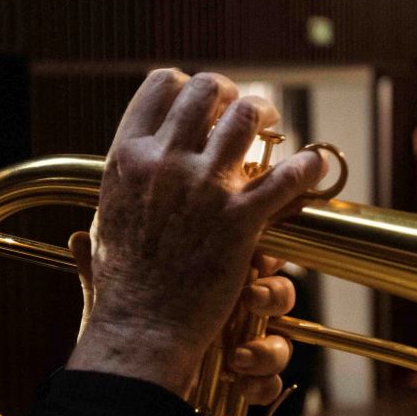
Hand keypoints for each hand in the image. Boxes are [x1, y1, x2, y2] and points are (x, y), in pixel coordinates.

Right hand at [63, 68, 324, 397]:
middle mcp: (163, 163)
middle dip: (232, 93)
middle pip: (209, 89)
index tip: (203, 105)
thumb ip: (118, 189)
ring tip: (274, 127)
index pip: (161, 85)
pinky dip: (306, 166)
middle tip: (244, 112)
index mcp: (127, 158)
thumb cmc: (120, 287)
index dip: (189, 85)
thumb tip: (120, 172)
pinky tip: (313, 165)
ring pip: (247, 115)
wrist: (140, 331)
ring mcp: (203, 188)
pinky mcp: (239, 220)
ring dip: (266, 114)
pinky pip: (286, 175)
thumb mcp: (104, 224)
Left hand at [71, 238, 297, 404]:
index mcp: (206, 275)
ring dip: (268, 347)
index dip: (259, 254)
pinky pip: (270, 381)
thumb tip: (75, 236)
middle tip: (251, 297)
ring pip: (278, 341)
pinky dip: (262, 384)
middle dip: (273, 295)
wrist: (120, 390)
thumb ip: (97, 263)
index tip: (251, 256)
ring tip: (238, 355)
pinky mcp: (240, 383)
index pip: (250, 255)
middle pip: (277, 294)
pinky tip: (240, 383)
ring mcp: (237, 346)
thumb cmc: (118, 336)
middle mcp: (226, 309)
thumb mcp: (109, 297)